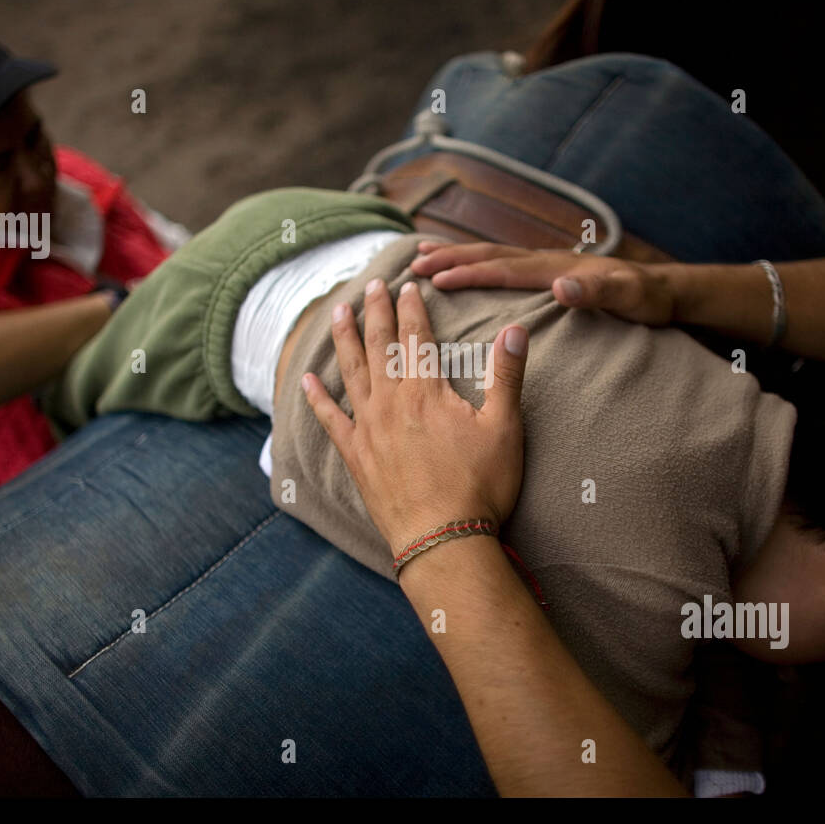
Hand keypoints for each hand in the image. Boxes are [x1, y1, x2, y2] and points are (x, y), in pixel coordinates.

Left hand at [300, 277, 527, 556]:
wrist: (443, 539)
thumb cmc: (480, 486)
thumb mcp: (504, 428)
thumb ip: (506, 375)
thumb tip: (516, 329)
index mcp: (426, 391)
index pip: (416, 337)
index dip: (412, 308)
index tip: (407, 284)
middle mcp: (391, 402)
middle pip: (380, 345)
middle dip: (376, 312)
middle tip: (372, 285)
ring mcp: (369, 429)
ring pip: (352, 372)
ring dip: (344, 339)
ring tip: (338, 312)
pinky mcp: (356, 456)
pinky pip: (330, 420)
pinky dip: (317, 398)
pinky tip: (307, 380)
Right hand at [410, 240, 677, 325]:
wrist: (663, 290)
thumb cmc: (646, 299)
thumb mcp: (628, 297)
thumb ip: (596, 291)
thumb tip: (561, 285)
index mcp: (556, 268)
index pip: (503, 269)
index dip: (468, 272)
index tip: (435, 278)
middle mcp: (545, 261)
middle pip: (488, 254)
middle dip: (449, 258)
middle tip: (411, 263)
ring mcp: (544, 264)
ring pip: (490, 254)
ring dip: (455, 255)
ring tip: (421, 255)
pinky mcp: (546, 272)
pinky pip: (501, 263)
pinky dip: (475, 261)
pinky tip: (462, 267)